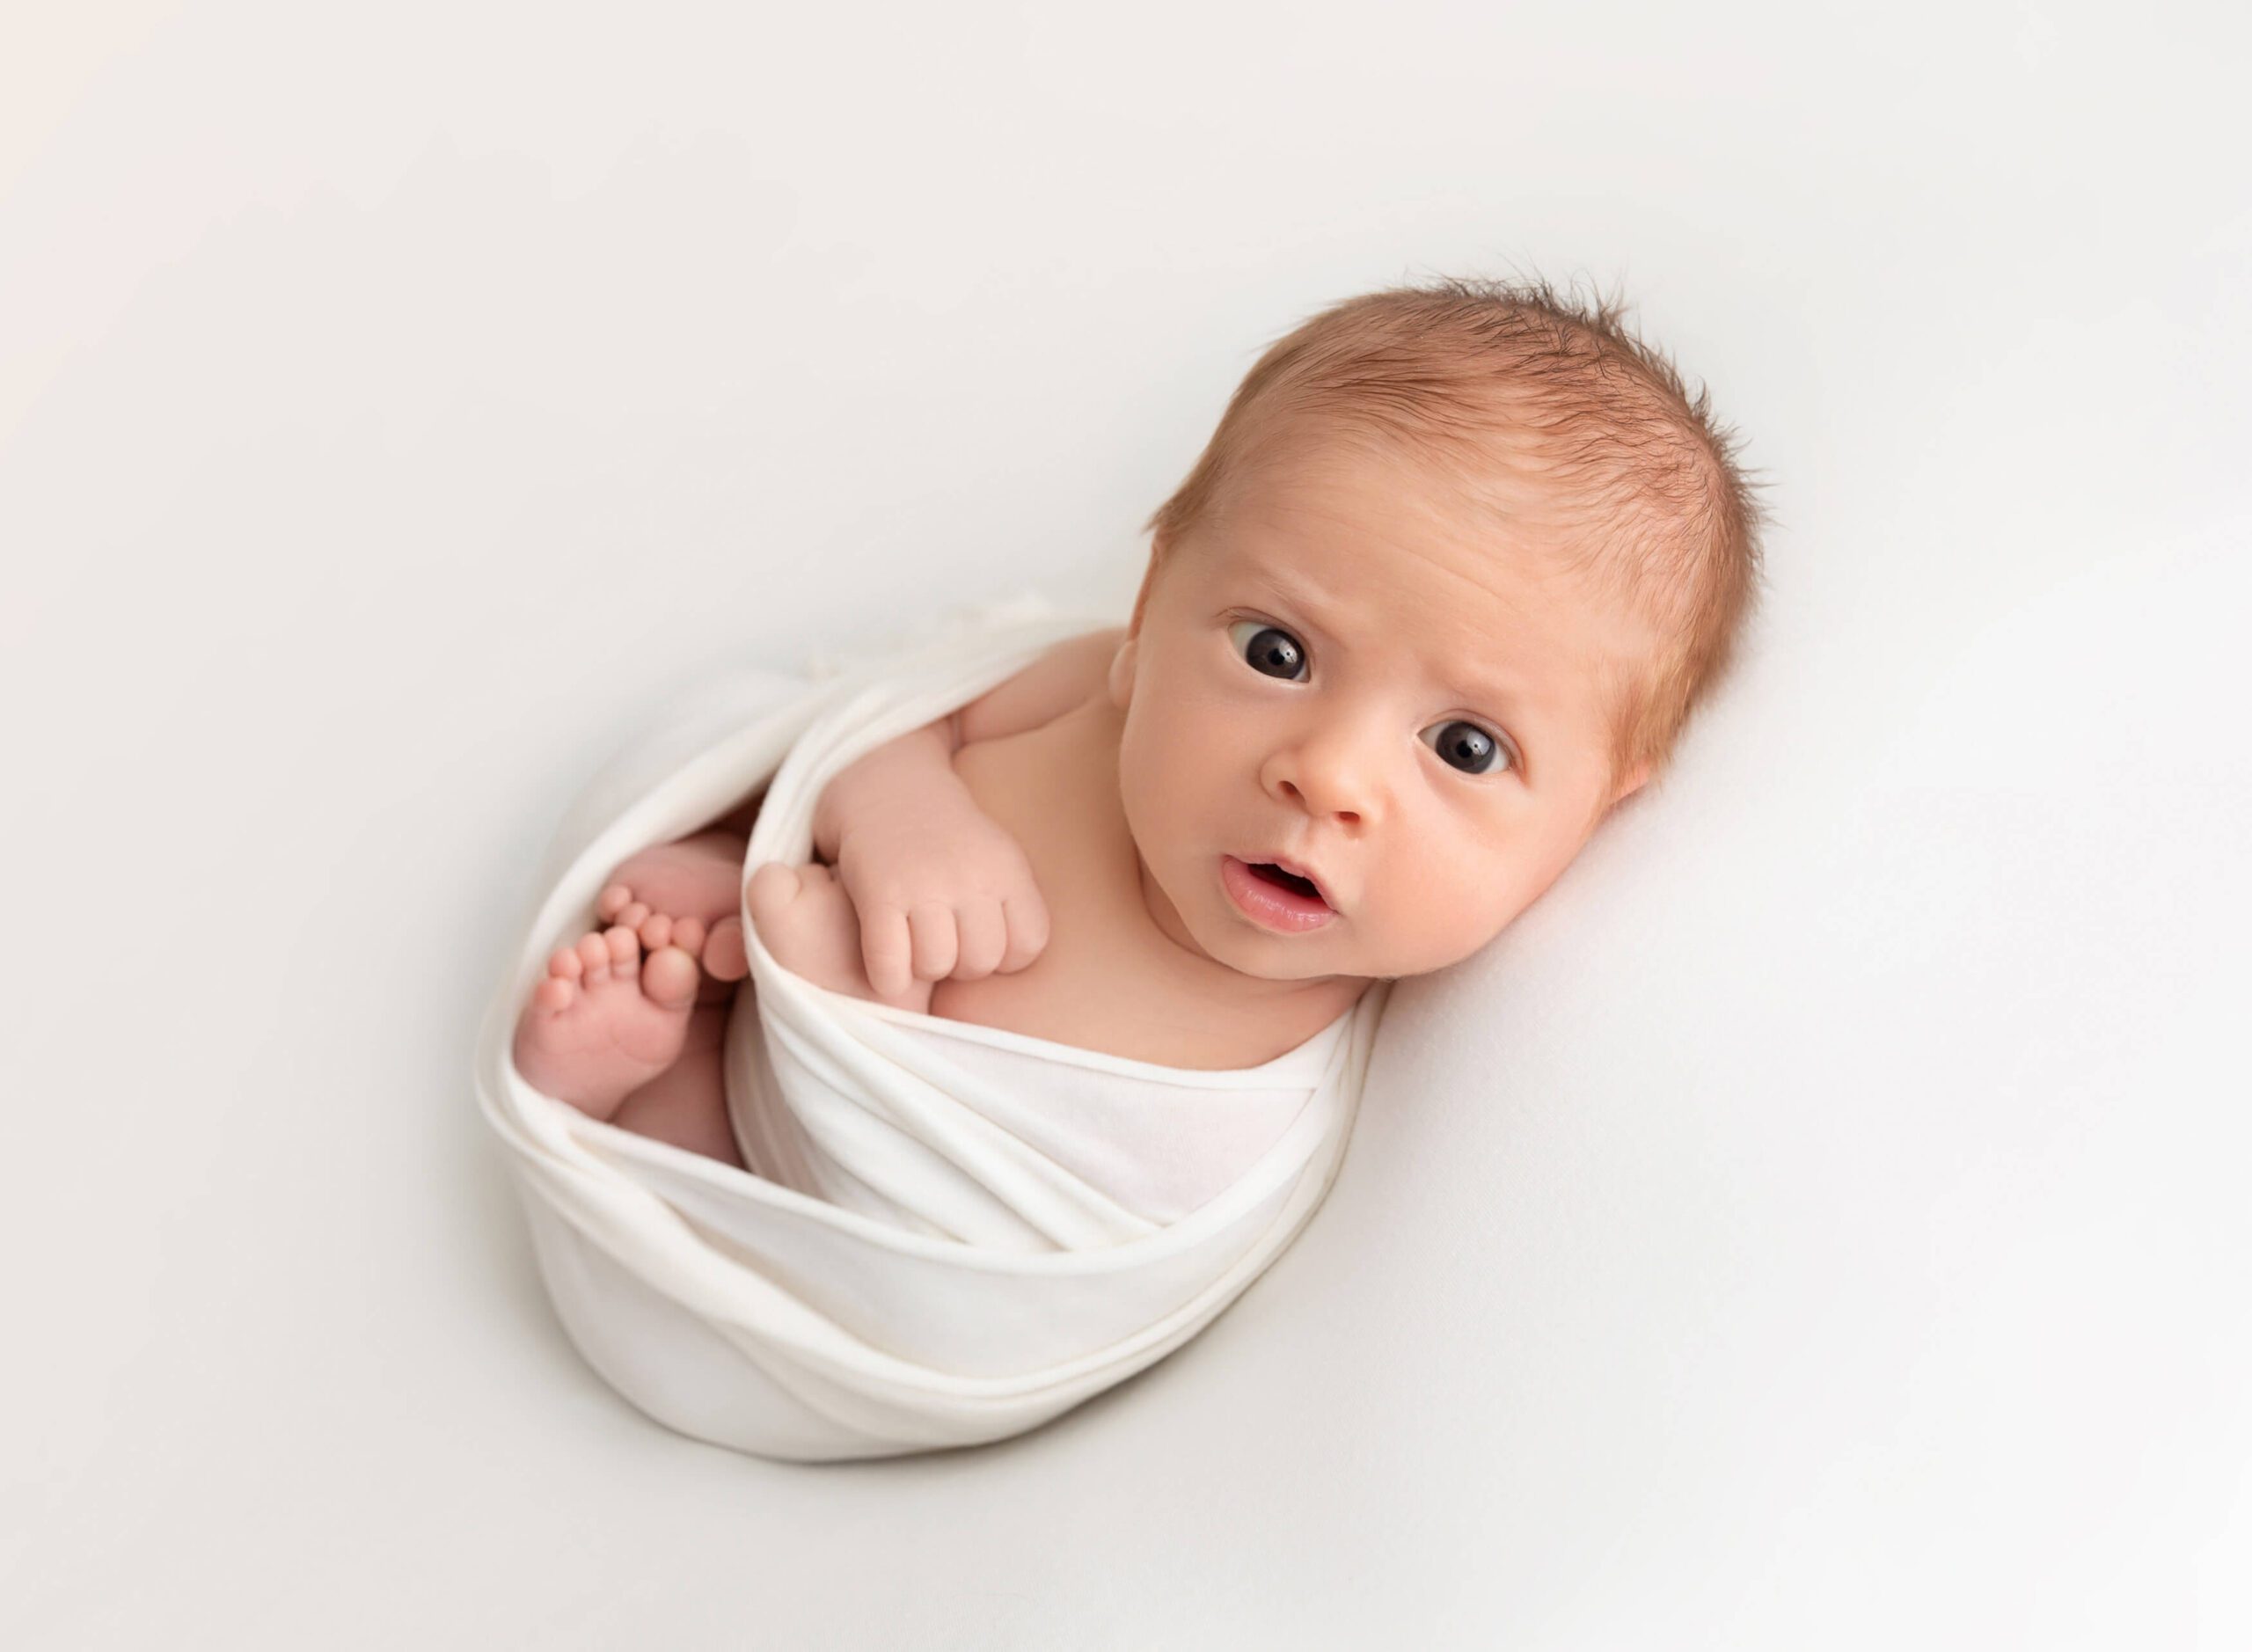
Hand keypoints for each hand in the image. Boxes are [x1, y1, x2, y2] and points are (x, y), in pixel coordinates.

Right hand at [831, 798, 1051, 999]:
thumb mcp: (998, 857)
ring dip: (923, 967)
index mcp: (1007, 868)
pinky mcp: (879, 893)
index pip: (1028, 945)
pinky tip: (887, 962)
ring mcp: (923, 883)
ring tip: (916, 946)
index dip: (1007, 957)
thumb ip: (1015, 906)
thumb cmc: (948, 840)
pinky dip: (888, 976)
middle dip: (961, 965)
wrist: (888, 787)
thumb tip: (1013, 967)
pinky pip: (890, 964)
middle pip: (980, 962)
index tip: (982, 940)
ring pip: (936, 965)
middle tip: (945, 943)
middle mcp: (970, 875)